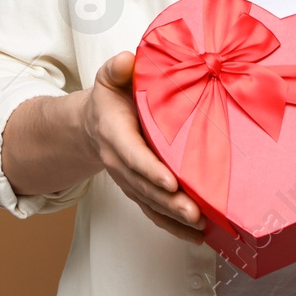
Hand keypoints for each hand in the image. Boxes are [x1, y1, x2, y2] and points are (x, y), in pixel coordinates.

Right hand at [81, 51, 206, 243]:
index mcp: (115, 134)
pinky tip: (198, 235)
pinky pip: (156, 213)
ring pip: (152, 204)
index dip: (150, 170)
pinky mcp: (140, 191)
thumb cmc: (111, 99)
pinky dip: (175, 227)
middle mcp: (121, 163)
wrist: (93, 125)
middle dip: (170, 202)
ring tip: (201, 226)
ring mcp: (130, 181)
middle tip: (194, 212)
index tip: (170, 181)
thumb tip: (127, 60)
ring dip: (175, 219)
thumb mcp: (110, 78)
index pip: (132, 155)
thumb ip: (116, 69)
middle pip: (145, 188)